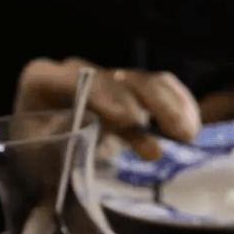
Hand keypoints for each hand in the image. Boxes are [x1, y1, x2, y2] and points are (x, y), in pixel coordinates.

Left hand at [15, 59, 200, 160]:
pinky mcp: (130, 89)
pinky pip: (162, 87)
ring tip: (188, 136)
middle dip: (150, 104)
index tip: (130, 120)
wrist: (50, 162)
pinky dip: (180, 105)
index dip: (106, 96)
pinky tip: (191, 127)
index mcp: (44, 79)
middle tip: (176, 133)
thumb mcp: (42, 156)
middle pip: (119, 78)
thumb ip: (61, 142)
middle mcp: (76, 71)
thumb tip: (87, 131)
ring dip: (172, 107)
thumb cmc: (43, 160)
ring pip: (146, 81)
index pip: (78, 79)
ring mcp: (107, 78)